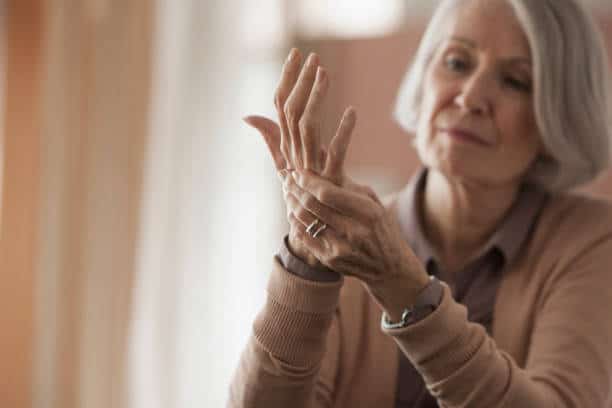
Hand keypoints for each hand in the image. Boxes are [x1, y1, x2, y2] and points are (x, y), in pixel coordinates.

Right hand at [243, 48, 356, 265]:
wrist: (323, 242)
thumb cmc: (310, 203)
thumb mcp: (290, 168)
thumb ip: (272, 139)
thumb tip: (249, 115)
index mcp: (287, 152)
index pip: (280, 107)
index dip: (286, 80)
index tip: (296, 54)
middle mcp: (293, 159)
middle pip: (289, 113)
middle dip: (297, 81)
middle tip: (309, 55)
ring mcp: (310, 172)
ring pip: (305, 127)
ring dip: (314, 98)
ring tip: (324, 73)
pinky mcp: (330, 184)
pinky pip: (334, 155)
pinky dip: (343, 133)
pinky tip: (352, 112)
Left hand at [283, 170, 429, 319]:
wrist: (389, 267)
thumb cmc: (381, 228)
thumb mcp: (374, 204)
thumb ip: (349, 187)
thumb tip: (323, 163)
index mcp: (368, 213)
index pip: (327, 193)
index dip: (308, 181)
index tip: (298, 173)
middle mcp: (354, 231)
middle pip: (312, 205)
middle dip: (295, 189)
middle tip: (287, 178)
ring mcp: (341, 248)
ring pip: (305, 220)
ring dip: (292, 203)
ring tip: (288, 192)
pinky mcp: (330, 260)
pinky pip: (304, 236)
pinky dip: (295, 222)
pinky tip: (292, 211)